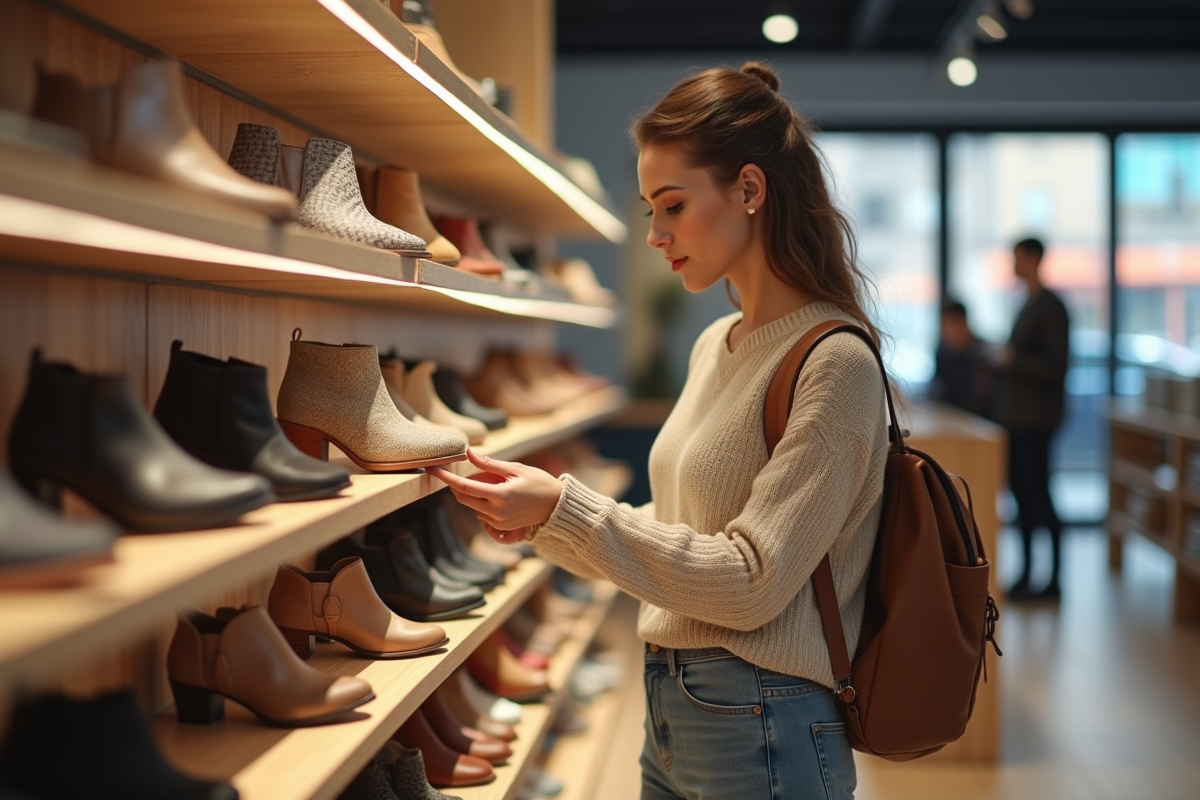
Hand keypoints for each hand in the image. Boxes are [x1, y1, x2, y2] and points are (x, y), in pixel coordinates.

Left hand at [428, 448, 563, 537]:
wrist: (557, 506)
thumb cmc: (539, 482)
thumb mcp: (516, 469)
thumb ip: (490, 464)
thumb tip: (469, 454)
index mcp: (500, 495)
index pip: (464, 486)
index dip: (445, 478)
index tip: (432, 469)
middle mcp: (497, 512)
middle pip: (463, 498)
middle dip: (457, 485)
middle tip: (462, 471)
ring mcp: (499, 521)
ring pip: (472, 506)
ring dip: (472, 493)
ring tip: (491, 482)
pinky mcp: (502, 526)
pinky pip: (481, 513)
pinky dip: (481, 502)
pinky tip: (495, 494)